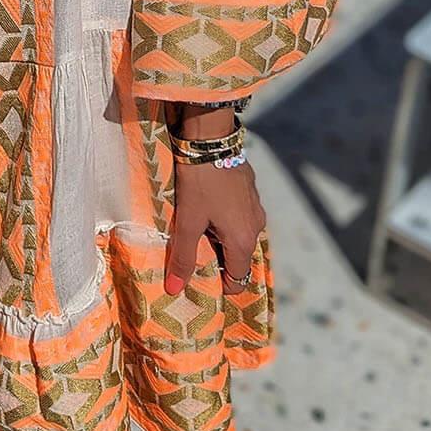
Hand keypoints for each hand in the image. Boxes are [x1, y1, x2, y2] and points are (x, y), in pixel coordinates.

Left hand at [165, 108, 266, 295]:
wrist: (211, 140)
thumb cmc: (199, 183)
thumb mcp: (188, 221)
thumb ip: (183, 257)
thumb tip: (174, 291)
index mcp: (243, 240)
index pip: (237, 278)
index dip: (219, 283)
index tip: (199, 280)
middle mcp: (256, 226)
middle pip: (239, 256)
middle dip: (218, 258)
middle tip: (193, 252)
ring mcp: (256, 206)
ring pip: (239, 233)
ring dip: (221, 236)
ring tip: (197, 227)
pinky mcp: (250, 189)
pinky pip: (240, 214)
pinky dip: (226, 217)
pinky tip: (207, 206)